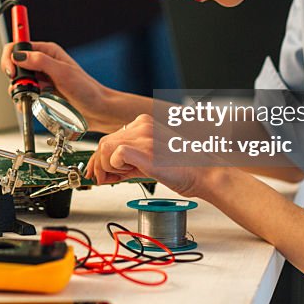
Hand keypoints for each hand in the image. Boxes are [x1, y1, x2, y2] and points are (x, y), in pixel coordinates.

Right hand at [1, 41, 114, 129]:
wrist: (97, 110)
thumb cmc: (88, 90)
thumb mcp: (63, 73)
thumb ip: (41, 61)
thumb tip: (19, 56)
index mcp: (48, 52)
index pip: (19, 45)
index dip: (11, 55)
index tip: (11, 69)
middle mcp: (43, 63)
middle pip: (15, 64)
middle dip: (15, 77)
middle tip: (26, 86)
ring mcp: (41, 79)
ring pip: (18, 82)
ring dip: (20, 91)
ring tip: (34, 96)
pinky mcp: (41, 93)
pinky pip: (24, 95)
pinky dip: (24, 101)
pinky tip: (34, 103)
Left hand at [84, 114, 202, 197]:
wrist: (205, 174)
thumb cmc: (184, 169)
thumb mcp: (150, 161)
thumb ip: (128, 163)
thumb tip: (107, 172)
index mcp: (144, 124)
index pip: (110, 138)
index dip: (100, 158)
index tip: (98, 171)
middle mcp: (142, 126)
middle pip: (104, 142)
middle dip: (98, 164)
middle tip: (100, 180)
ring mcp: (144, 136)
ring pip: (105, 147)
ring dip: (107, 167)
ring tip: (118, 178)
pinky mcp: (145, 149)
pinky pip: (115, 154)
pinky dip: (115, 168)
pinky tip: (126, 174)